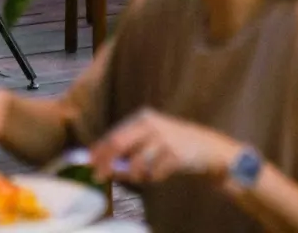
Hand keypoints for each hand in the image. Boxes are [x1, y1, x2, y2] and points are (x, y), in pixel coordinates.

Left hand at [89, 109, 240, 184]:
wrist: (208, 148)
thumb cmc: (172, 143)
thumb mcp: (150, 136)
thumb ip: (129, 145)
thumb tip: (102, 161)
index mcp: (142, 117)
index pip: (113, 134)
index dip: (99, 150)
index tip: (89, 163)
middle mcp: (151, 125)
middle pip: (118, 144)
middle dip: (106, 163)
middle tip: (98, 176)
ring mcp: (164, 140)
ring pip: (135, 163)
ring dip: (132, 175)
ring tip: (140, 176)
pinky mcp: (175, 156)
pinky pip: (153, 174)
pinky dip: (151, 178)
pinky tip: (159, 173)